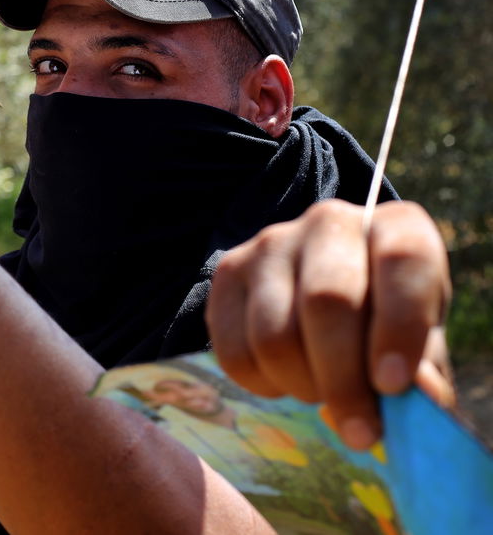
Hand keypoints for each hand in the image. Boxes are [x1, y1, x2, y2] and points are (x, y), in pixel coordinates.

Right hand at [207, 199, 452, 449]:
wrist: (329, 289)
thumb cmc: (386, 319)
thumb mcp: (421, 340)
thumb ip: (423, 368)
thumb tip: (418, 398)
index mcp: (396, 227)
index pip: (400, 261)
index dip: (399, 327)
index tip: (393, 387)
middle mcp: (330, 221)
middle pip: (326, 301)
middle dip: (343, 379)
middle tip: (360, 429)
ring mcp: (270, 243)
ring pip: (273, 334)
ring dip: (301, 385)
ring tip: (321, 393)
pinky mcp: (228, 271)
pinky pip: (233, 350)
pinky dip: (262, 385)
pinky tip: (285, 380)